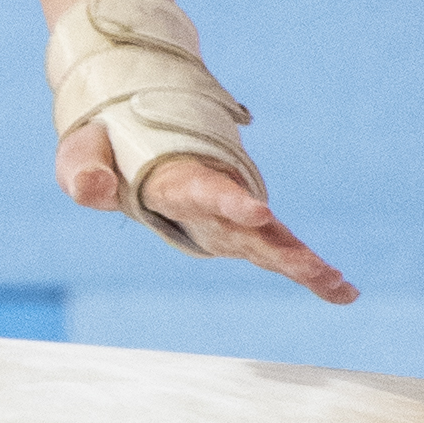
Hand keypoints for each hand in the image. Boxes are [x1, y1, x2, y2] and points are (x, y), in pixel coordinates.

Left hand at [56, 125, 356, 305]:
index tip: (256, 211)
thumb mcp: (80, 155)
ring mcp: (228, 217)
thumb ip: (82, 170)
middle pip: (252, 226)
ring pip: (272, 242)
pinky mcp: (236, 231)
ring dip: (302, 263)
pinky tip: (343, 293)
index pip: (204, 190)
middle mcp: (212, 197)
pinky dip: (307, 271)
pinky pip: (273, 253)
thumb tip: (91, 188)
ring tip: (339, 285)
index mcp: (175, 178)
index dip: (228, 201)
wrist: (130, 130)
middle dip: (282, 247)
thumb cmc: (103, 149)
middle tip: (314, 268)